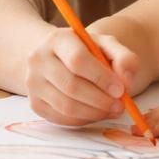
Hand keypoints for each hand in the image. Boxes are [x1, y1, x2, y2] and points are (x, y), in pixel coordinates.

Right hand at [24, 27, 138, 126]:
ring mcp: (33, 83)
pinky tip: (96, 113)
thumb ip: (123, 58)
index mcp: (57, 39)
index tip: (120, 89)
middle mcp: (39, 60)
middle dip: (100, 100)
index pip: (77, 60)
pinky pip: (61, 118)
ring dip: (94, 113)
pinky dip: (83, 119)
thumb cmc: (85, 51)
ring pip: (66, 106)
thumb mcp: (106, 45)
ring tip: (111, 110)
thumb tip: (126, 82)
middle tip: (120, 105)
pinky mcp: (35, 103)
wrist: (55, 57)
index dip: (101, 78)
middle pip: (71, 86)